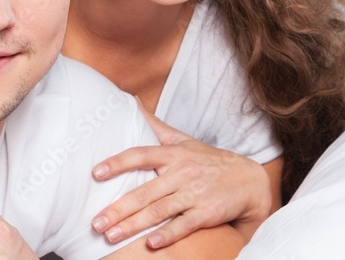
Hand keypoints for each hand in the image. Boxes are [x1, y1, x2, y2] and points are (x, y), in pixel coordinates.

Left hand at [89, 105, 272, 248]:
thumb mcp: (182, 139)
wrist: (249, 181)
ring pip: (158, 210)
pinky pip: (183, 225)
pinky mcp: (206, 213)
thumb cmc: (208, 160)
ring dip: (133, 225)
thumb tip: (131, 100)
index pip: (140, 155)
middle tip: (95, 222)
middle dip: (118, 208)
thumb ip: (154, 125)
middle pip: (144, 191)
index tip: (96, 173)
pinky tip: (151, 244)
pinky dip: (167, 234)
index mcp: (172, 154)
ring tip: (111, 235)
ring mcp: (193, 194)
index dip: (117, 163)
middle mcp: (181, 173)